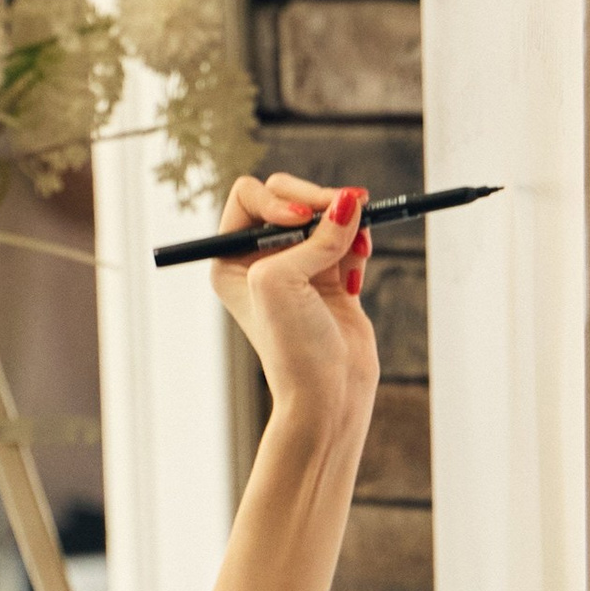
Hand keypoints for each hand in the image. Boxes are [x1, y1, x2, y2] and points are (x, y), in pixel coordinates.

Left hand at [210, 172, 379, 444]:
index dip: (279, 198)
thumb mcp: (282, 282)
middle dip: (320, 202)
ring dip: (345, 224)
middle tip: (350, 210)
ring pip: (325, 215)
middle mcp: (260, 259)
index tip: (302, 219)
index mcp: (230, 258)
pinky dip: (357, 246)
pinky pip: (348, 238)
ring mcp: (298, 267)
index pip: (250, 196)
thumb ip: (312, 236)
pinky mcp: (331, 278)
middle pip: (290, 197)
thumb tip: (350, 201)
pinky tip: (357, 275)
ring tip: (358, 250)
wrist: (329, 394)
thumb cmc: (291, 346)